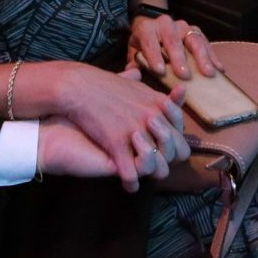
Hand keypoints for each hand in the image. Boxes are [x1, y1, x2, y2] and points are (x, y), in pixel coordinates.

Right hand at [47, 62, 188, 189]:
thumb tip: (138, 71)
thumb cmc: (97, 83)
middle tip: (152, 165)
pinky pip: (131, 174)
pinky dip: (130, 184)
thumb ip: (138, 81)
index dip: (175, 147)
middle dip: (166, 162)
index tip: (162, 151)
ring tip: (141, 175)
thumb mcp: (125, 79)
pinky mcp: (117, 144)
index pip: (181, 135)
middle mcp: (153, 118)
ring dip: (150, 175)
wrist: (75, 87)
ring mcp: (136, 132)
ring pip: (157, 168)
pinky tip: (127, 186)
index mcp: (159, 104)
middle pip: (176, 154)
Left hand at [127, 13, 219, 82]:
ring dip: (202, 57)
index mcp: (147, 28)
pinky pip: (206, 42)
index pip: (150, 41)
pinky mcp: (195, 31)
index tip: (160, 71)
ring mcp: (183, 26)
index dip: (154, 55)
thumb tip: (131, 73)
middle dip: (179, 58)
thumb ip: (133, 62)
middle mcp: (166, 24)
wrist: (153, 27)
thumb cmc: (144, 44)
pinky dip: (213, 56)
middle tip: (184, 75)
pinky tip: (219, 69)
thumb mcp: (134, 50)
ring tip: (208, 73)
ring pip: (193, 39)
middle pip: (173, 40)